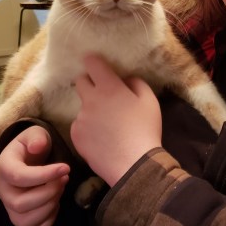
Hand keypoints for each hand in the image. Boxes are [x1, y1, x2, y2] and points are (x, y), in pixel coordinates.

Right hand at [0, 126, 69, 225]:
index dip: (44, 175)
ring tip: (60, 188)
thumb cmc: (33, 146)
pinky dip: (47, 222)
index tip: (66, 167)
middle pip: (21, 204)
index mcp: (4, 168)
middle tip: (64, 178)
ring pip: (25, 221)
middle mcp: (3, 191)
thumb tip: (37, 146)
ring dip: (49, 206)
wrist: (29, 157)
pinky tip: (55, 204)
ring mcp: (10, 208)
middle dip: (49, 192)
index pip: (19, 177)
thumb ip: (37, 137)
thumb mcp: (35, 134)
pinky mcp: (20, 218)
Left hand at [71, 54, 161, 186]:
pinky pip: (80, 125)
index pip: (92, 63)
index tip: (96, 63)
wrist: (133, 164)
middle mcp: (90, 99)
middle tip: (103, 94)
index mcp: (109, 87)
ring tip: (107, 124)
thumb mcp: (150, 101)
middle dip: (90, 83)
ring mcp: (80, 118)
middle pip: (81, 82)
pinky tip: (101, 138)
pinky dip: (88, 127)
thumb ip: (136, 83)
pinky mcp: (75, 135)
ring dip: (91, 108)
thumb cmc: (145, 129)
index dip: (93, 61)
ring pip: (83, 106)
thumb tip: (126, 79)